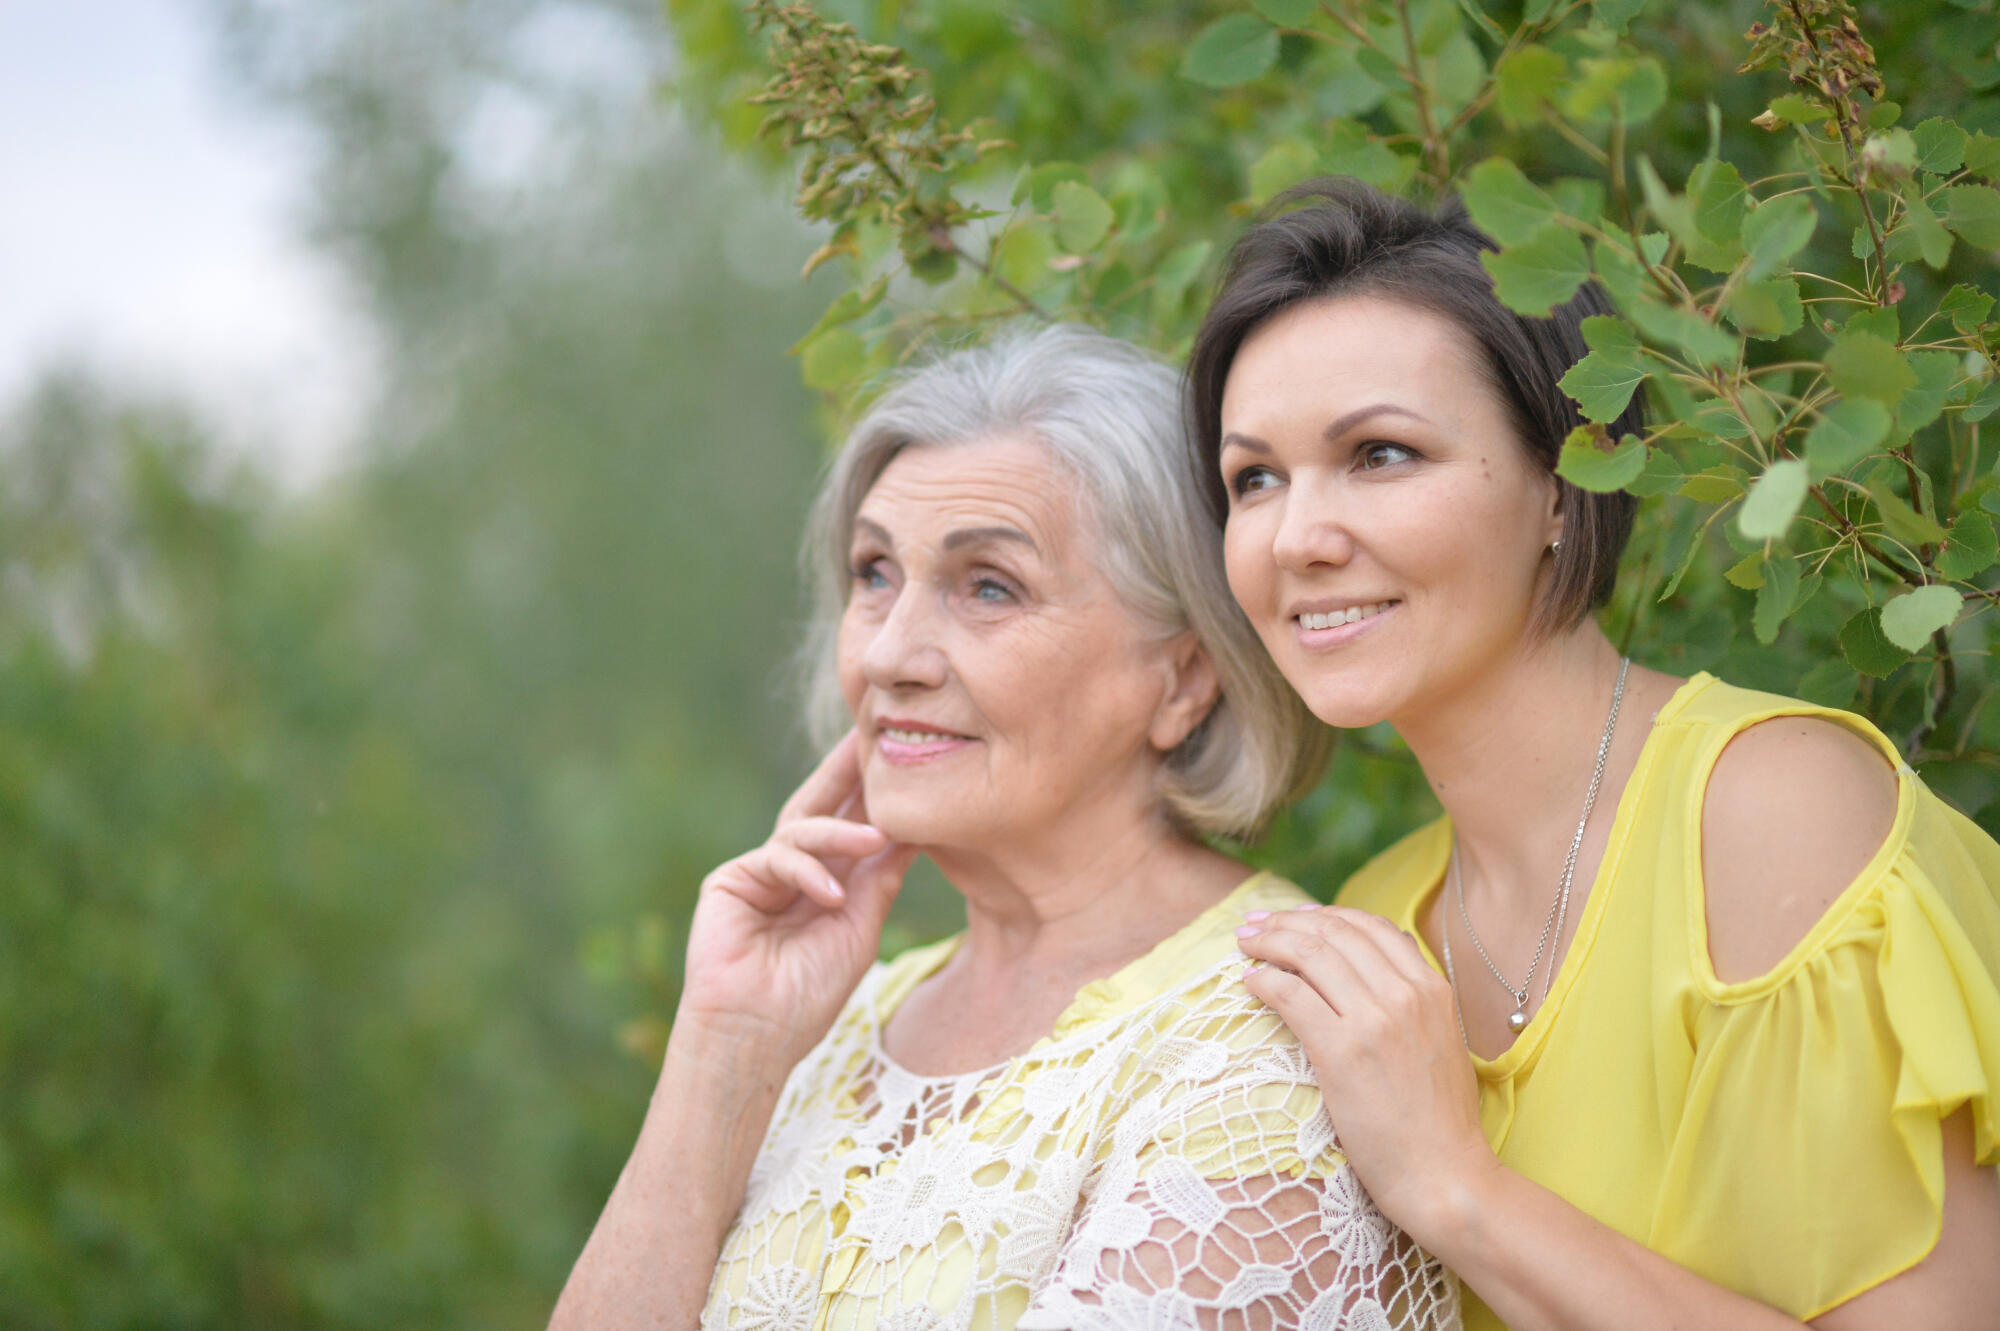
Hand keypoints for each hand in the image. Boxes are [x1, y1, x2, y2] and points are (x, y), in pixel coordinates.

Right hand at [677, 730, 918, 1072]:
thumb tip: (916, 833)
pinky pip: (776, 860)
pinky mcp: (731, 881)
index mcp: (825, 879)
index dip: (874, 793)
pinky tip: (829, 895)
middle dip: (847, 771)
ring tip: (875, 837)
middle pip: (821, 805)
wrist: (759, 1036)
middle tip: (872, 732)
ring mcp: (759, 872)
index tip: (906, 758)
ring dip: (841, 832)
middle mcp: (792, 869)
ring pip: (803, 830)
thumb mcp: (861, 928)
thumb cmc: (809, 994)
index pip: (851, 823)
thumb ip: (880, 879)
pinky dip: (807, 874)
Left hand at [1236, 905, 1493, 1232]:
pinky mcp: (1343, 1052)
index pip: (1370, 926)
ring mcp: (1375, 1021)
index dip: (1325, 915)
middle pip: (1334, 933)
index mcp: (1432, 988)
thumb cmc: (1439, 1120)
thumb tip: (1377, 962)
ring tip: (1244, 945)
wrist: (1444, 1175)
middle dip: (1287, 922)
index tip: (1293, 918)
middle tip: (1254, 924)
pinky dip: (1264, 981)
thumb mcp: (1441, 1041)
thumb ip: (1414, 999)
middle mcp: (1405, 994)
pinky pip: (1292, 996)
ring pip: (1309, 955)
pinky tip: (1249, 982)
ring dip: (1269, 943)